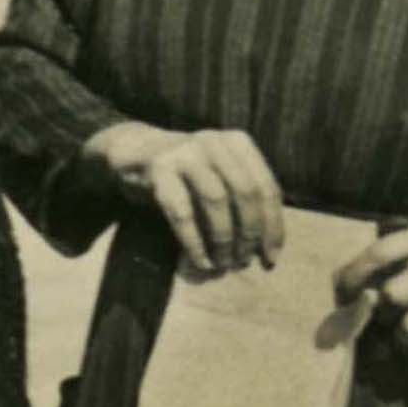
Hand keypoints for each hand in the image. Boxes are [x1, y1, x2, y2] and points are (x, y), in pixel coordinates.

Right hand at [88, 121, 284, 274]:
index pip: (266, 187)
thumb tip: (268, 251)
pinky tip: (201, 262)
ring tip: (223, 265)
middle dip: (250, 234)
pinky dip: (195, 242)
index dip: (273, 227)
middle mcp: (215, 142)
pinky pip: (182, 211)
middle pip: (245, 192)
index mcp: (238, 143)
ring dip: (224, 239)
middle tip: (244, 263)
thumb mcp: (221, 175)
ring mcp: (186, 152)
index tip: (270, 259)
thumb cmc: (187, 173)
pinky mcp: (159, 168)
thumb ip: (244, 202)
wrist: (134, 151)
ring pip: (216, 200)